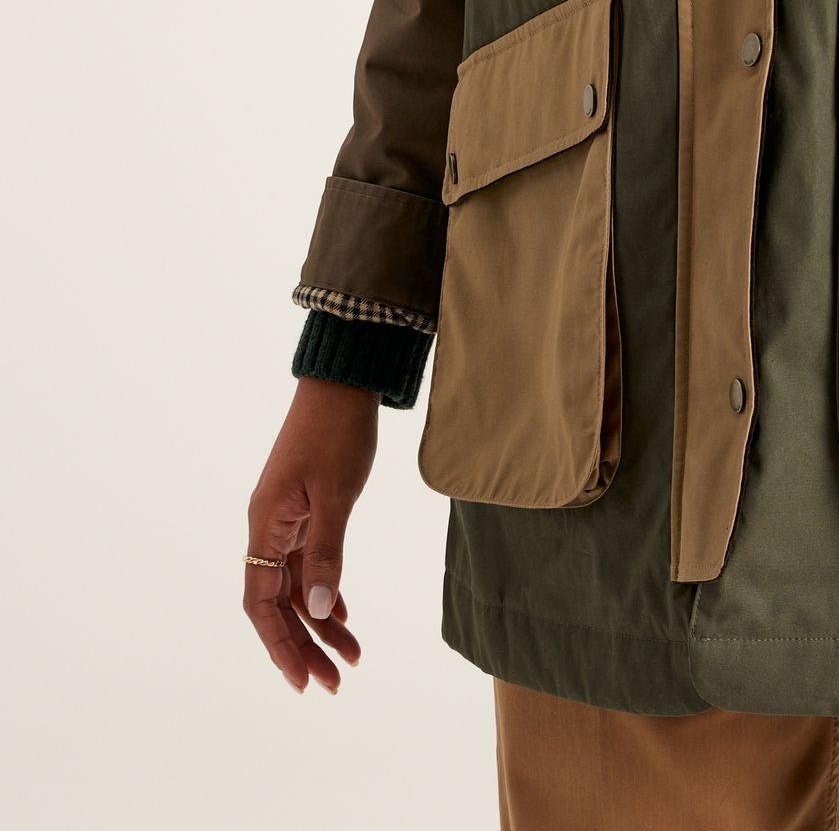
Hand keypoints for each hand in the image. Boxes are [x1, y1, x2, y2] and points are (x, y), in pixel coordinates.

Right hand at [243, 377, 379, 692]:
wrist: (343, 382)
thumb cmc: (337, 432)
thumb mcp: (336, 495)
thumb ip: (327, 554)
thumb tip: (319, 612)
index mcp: (266, 525)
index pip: (261, 603)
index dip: (279, 645)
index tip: (302, 682)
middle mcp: (269, 527)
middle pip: (277, 603)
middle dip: (303, 645)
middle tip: (334, 683)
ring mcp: (286, 518)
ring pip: (296, 586)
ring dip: (320, 623)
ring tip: (351, 658)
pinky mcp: (305, 509)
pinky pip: (307, 563)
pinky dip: (325, 591)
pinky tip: (342, 615)